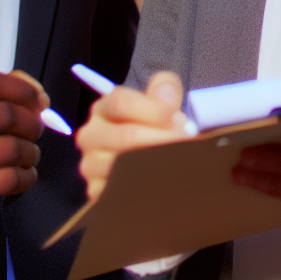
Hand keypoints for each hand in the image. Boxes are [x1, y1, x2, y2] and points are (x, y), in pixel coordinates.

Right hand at [0, 70, 48, 223]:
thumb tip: (40, 98)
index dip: (22, 89)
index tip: (37, 100)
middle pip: (4, 114)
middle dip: (31, 123)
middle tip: (35, 131)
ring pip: (11, 149)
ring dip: (31, 152)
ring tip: (29, 154)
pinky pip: (8, 179)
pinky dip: (27, 176)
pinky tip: (24, 174)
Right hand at [75, 71, 189, 201]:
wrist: (151, 157)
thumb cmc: (155, 125)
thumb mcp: (161, 100)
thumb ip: (165, 88)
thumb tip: (165, 98)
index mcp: (104, 108)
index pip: (121, 103)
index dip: (153, 109)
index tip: (177, 117)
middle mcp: (91, 136)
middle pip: (126, 136)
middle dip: (163, 139)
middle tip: (189, 144)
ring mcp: (91, 166)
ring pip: (124, 166)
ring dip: (158, 164)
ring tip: (181, 162)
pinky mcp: (96, 192)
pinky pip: (119, 191)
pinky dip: (146, 187)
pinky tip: (165, 182)